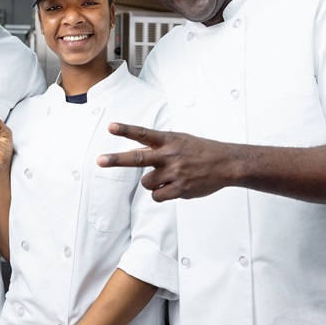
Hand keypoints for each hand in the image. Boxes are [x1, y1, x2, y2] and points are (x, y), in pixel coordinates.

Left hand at [97, 123, 231, 201]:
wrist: (225, 164)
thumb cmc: (200, 151)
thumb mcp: (179, 141)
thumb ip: (157, 146)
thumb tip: (135, 151)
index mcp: (169, 140)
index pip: (143, 133)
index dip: (126, 130)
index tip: (110, 127)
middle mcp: (169, 155)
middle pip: (138, 158)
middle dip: (116, 160)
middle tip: (99, 160)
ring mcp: (174, 173)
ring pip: (147, 183)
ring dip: (153, 182)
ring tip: (170, 176)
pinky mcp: (180, 189)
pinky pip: (157, 196)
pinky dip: (161, 194)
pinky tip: (175, 186)